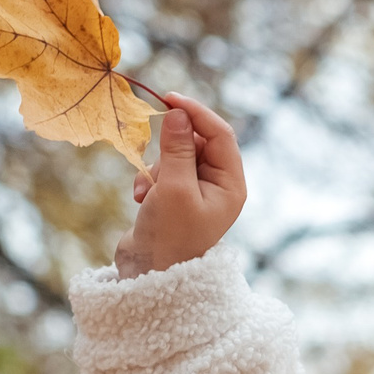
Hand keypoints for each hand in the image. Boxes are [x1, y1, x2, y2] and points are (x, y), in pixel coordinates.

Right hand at [114, 93, 246, 278]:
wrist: (149, 275)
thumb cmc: (169, 235)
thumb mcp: (173, 187)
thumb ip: (177, 148)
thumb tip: (178, 112)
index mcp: (231, 184)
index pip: (220, 134)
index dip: (196, 112)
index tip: (169, 98)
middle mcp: (219, 186)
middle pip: (196, 142)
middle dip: (170, 148)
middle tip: (155, 159)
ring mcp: (197, 192)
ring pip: (175, 156)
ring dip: (156, 167)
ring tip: (147, 192)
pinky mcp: (175, 197)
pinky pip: (162, 172)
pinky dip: (149, 180)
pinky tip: (141, 199)